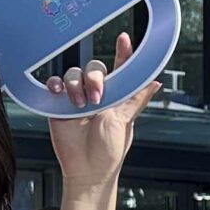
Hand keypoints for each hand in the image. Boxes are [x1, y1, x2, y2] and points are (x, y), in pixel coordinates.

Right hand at [45, 33, 156, 187]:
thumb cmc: (109, 151)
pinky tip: (58, 93)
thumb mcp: (125, 121)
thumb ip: (136, 99)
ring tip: (80, 105)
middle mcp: (97, 94)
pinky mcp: (58, 105)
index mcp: (116, 96)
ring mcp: (77, 98)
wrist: (87, 170)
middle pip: (94, 68)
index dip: (123, 53)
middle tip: (97, 98)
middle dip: (95, 77)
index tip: (124, 39)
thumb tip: (155, 82)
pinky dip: (55, 84)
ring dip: (76, 84)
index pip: (120, 68)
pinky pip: (54, 84)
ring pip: (74, 73)